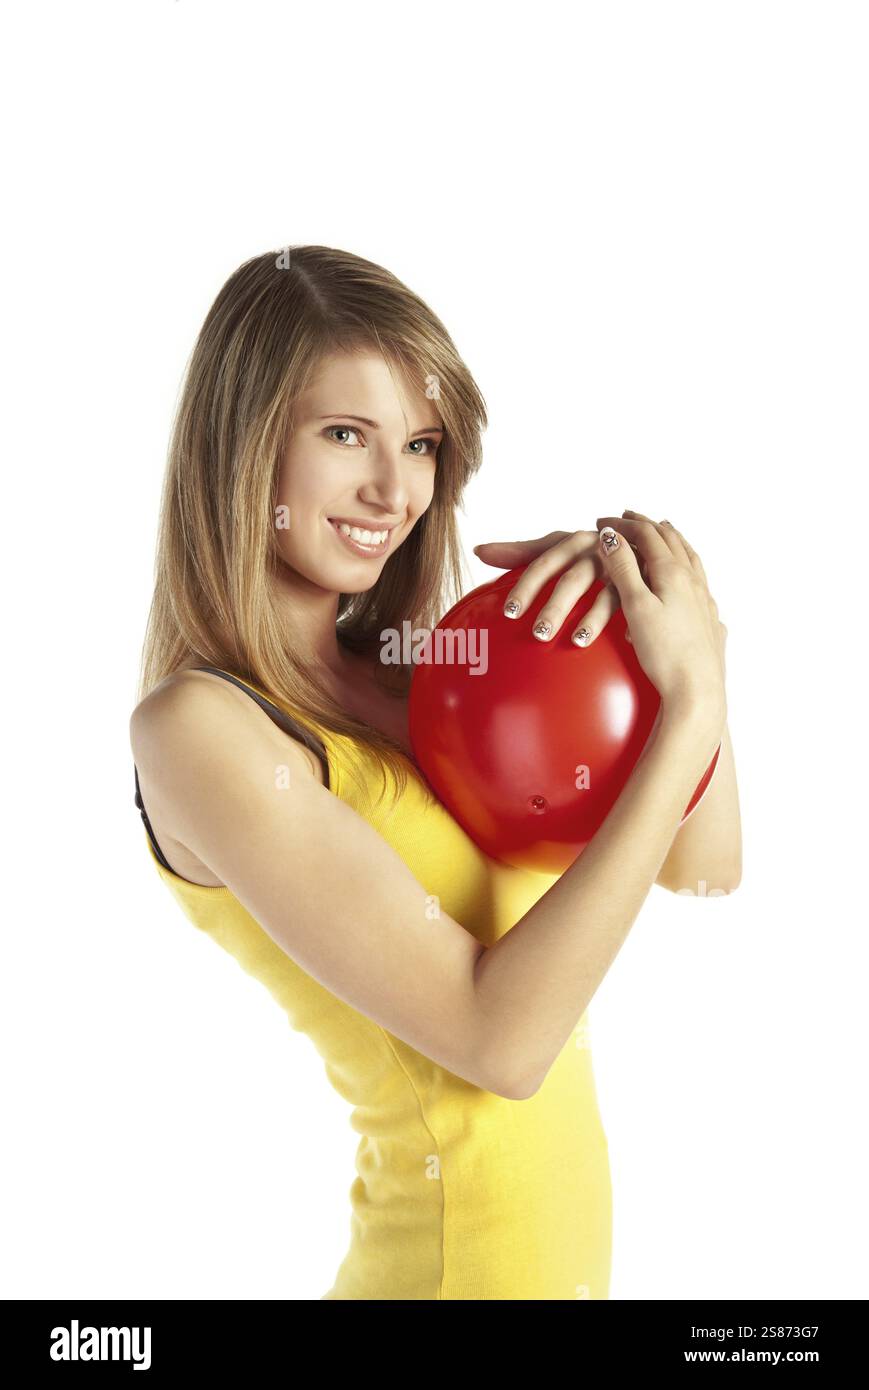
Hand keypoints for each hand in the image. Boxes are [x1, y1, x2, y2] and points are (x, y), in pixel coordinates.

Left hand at [473, 521, 646, 646]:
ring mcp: (622, 569)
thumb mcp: (557, 547)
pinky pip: (634, 605)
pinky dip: (628, 623)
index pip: (544, 562)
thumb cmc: (587, 550)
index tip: (510, 612)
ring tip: (576, 640)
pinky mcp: (641, 585)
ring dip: (592, 617)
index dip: (528, 586)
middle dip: (555, 606)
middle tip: (537, 633)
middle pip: (572, 579)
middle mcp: (598, 551)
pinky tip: (624, 641)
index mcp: (572, 542)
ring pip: (605, 594)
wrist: (638, 543)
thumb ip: (519, 551)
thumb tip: (478, 550)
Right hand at [595, 511, 727, 716]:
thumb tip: (611, 536)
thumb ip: (624, 569)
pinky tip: (686, 576)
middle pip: (671, 540)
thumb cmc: (664, 652)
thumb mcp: (636, 607)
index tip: (602, 521)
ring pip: (689, 558)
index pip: (647, 535)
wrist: (697, 691)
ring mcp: (704, 600)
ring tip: (661, 533)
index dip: (624, 524)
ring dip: (671, 541)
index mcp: (673, 573)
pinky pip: (698, 581)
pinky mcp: (708, 620)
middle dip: (647, 526)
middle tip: (628, 517)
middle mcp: (693, 581)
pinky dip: (686, 565)